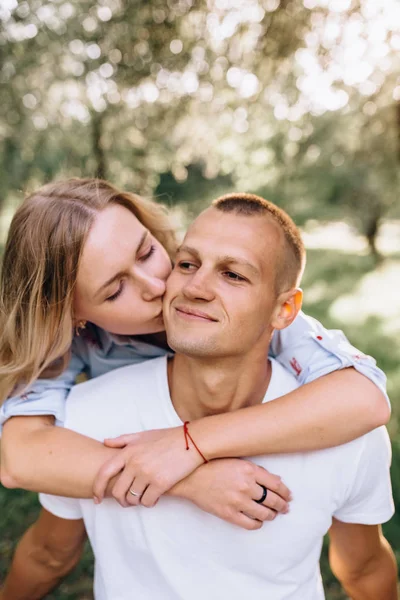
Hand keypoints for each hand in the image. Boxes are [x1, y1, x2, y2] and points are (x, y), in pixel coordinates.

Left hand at [93, 427, 203, 507]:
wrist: (192, 441)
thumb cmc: (168, 438)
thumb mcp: (144, 435)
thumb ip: (123, 440)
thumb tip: (105, 442)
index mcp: (128, 451)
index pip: (104, 473)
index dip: (97, 488)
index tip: (97, 498)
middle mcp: (135, 463)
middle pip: (118, 491)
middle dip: (121, 500)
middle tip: (127, 502)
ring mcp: (147, 474)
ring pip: (132, 499)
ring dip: (136, 502)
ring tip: (143, 497)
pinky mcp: (161, 483)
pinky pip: (147, 502)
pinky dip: (149, 503)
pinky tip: (155, 498)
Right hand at [172, 458, 290, 530]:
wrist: (191, 477)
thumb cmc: (213, 465)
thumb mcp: (237, 461)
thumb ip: (257, 470)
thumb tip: (276, 480)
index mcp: (249, 469)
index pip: (276, 484)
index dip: (285, 492)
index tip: (288, 496)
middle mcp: (246, 486)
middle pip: (273, 500)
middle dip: (282, 505)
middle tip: (285, 508)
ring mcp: (237, 501)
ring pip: (264, 513)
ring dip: (272, 515)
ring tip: (273, 514)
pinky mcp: (229, 513)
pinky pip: (250, 524)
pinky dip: (257, 523)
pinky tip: (258, 520)